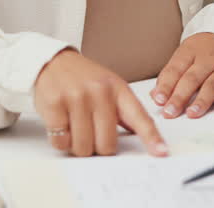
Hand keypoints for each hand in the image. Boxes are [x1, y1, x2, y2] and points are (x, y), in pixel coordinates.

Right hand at [34, 48, 167, 156]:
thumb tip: (141, 134)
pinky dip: (61, 140)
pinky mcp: (55, 105)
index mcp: (118, 89)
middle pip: (107, 144)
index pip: (139, 117)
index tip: (161, 151)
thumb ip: (124, 111)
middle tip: (91, 132)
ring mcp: (77, 97)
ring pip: (84, 146)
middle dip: (98, 147)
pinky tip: (62, 124)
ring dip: (78, 145)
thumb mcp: (108, 87)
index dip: (151, 137)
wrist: (52, 61)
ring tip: (75, 126)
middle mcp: (99, 92)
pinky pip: (62, 141)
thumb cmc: (82, 78)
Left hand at [151, 32, 213, 118]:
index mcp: (191, 51)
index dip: (166, 86)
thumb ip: (171, 75)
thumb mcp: (186, 55)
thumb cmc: (207, 52)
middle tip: (170, 112)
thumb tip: (155, 96)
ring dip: (201, 100)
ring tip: (191, 113)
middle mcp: (209, 59)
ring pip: (213, 85)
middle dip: (180, 97)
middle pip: (192, 79)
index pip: (175, 69)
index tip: (158, 100)